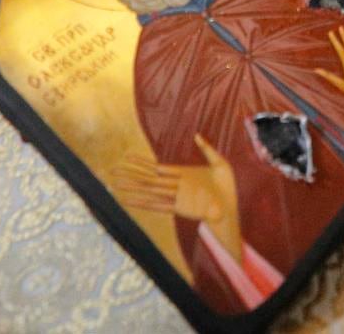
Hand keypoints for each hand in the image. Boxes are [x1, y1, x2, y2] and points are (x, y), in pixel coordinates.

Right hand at [111, 134, 243, 257]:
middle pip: (147, 177)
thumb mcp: (219, 163)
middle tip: (112, 170)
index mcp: (183, 174)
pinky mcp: (178, 206)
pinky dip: (142, 202)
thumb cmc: (227, 187)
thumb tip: (196, 135)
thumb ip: (207, 149)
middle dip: (130, 173)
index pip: (157, 166)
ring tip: (115, 183)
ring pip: (148, 189)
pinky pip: (156, 204)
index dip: (141, 162)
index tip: (127, 157)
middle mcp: (175, 184)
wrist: (230, 207)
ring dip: (131, 186)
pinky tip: (129, 201)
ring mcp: (175, 196)